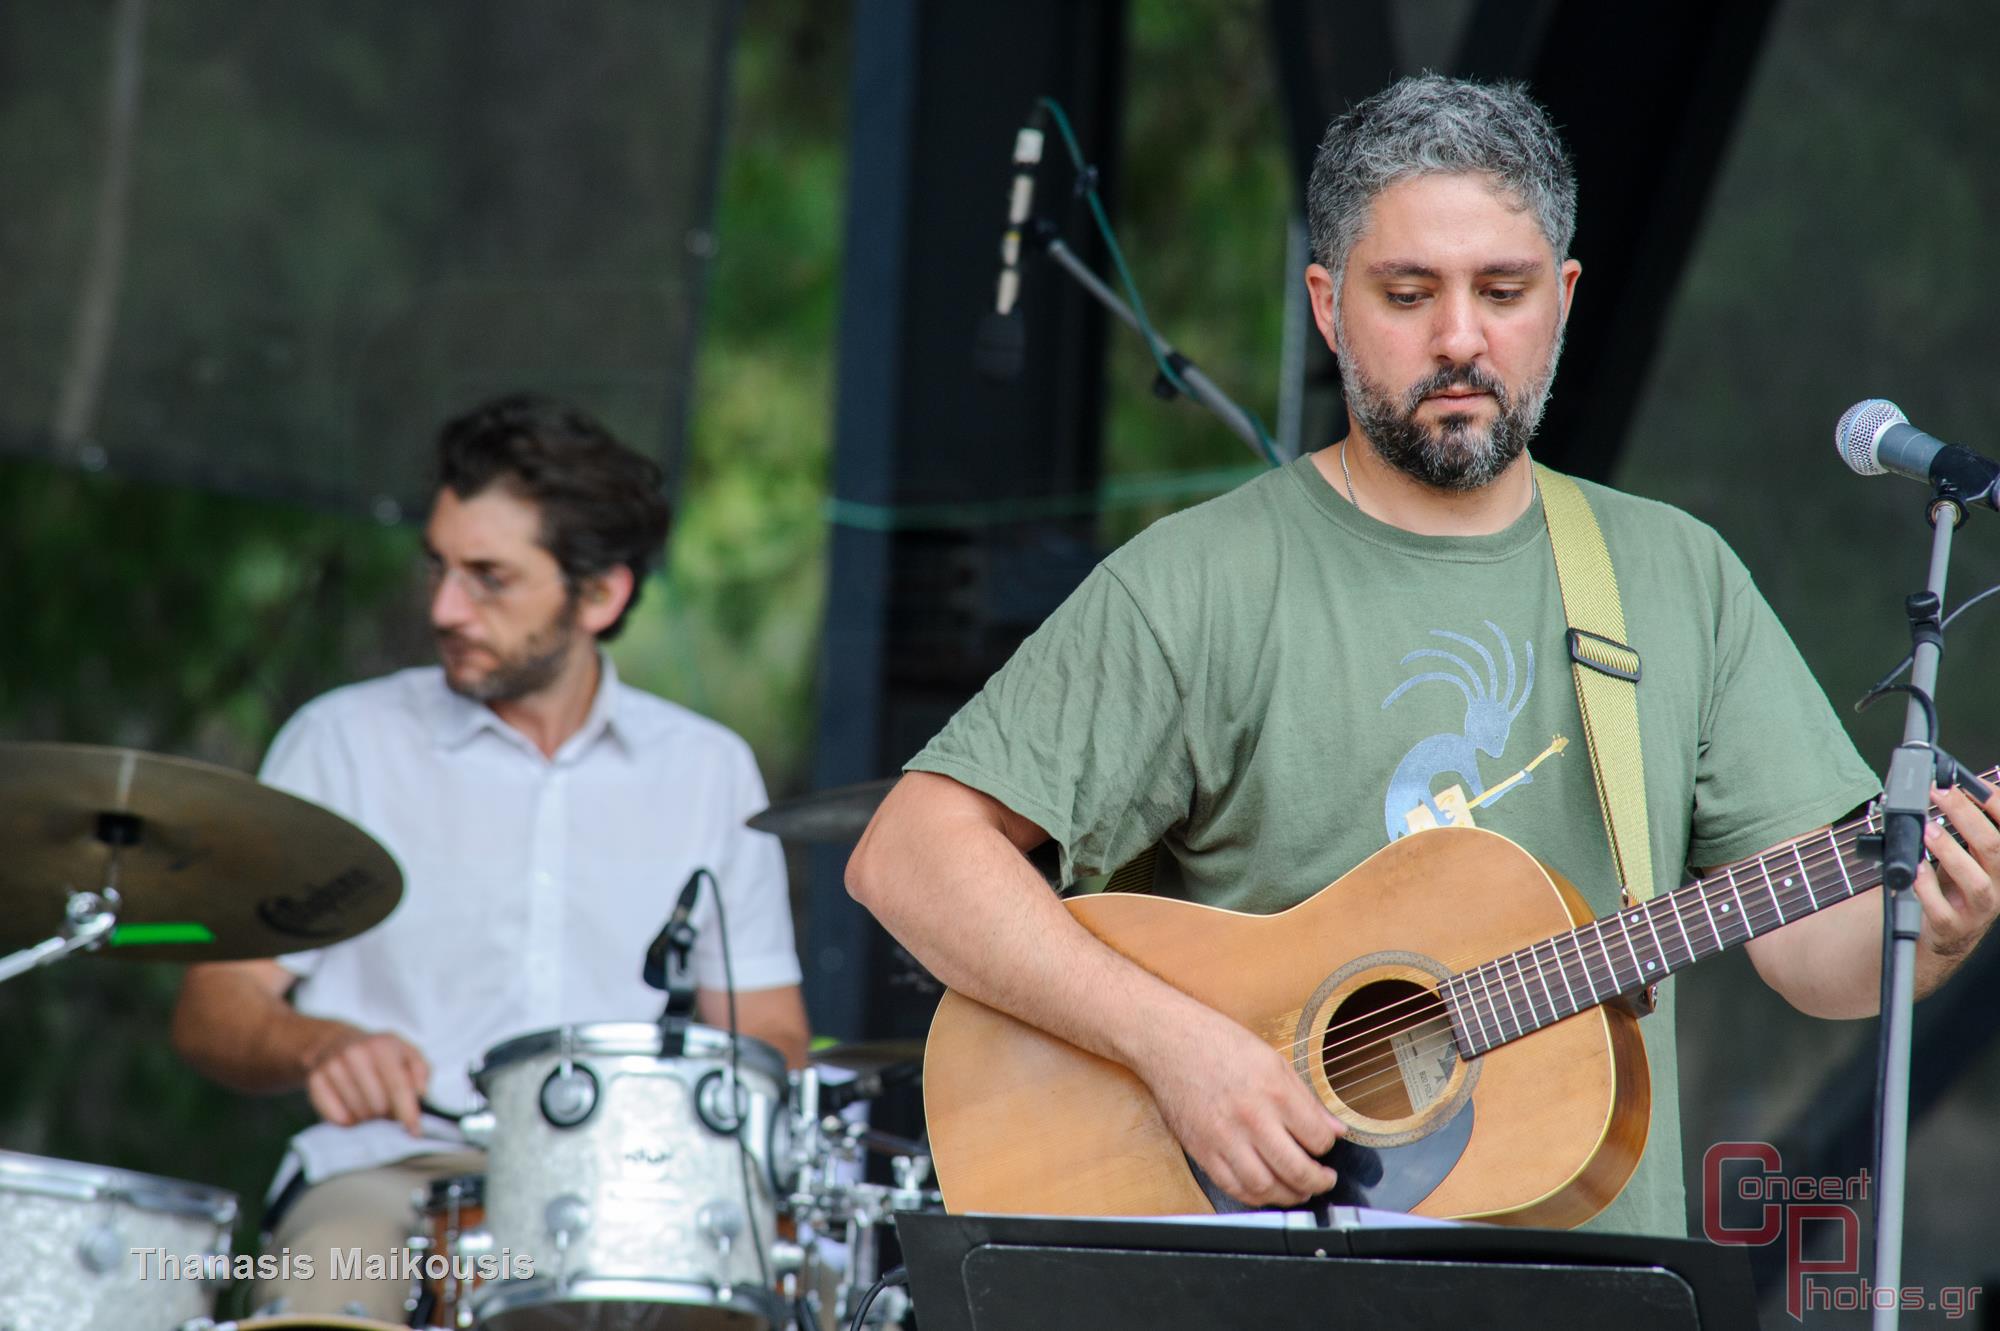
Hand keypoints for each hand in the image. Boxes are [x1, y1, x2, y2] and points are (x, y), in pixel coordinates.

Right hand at [304, 1028, 429, 1133]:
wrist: (334, 1042)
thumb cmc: (379, 1053)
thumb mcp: (406, 1052)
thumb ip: (420, 1071)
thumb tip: (420, 1093)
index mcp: (381, 1046)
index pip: (398, 1087)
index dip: (408, 1112)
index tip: (415, 1132)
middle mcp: (354, 1054)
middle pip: (378, 1106)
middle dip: (387, 1112)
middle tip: (386, 1104)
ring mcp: (332, 1067)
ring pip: (358, 1115)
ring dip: (368, 1116)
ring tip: (368, 1101)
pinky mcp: (314, 1081)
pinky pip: (337, 1118)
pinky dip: (349, 1120)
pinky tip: (351, 1105)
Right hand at [1133, 1006, 1344, 1207]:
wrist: (1168, 1040)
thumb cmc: (1220, 1043)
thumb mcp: (1273, 1061)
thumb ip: (1306, 1099)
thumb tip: (1336, 1128)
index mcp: (1274, 1091)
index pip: (1317, 1138)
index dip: (1328, 1146)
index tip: (1325, 1145)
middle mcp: (1251, 1118)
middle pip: (1296, 1170)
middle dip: (1318, 1181)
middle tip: (1324, 1180)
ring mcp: (1224, 1138)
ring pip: (1265, 1187)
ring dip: (1288, 1196)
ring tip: (1298, 1189)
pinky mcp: (1202, 1150)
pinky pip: (1233, 1187)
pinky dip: (1254, 1196)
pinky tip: (1266, 1188)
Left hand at [1917, 783, 1999, 962]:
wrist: (1947, 933)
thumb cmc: (1955, 886)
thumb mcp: (1967, 856)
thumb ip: (1963, 830)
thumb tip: (1944, 789)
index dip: (1996, 803)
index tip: (1971, 781)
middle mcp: (1999, 884)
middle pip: (1994, 848)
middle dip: (1966, 815)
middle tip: (1940, 793)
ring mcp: (1979, 908)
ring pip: (1974, 880)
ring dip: (1949, 850)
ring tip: (1927, 829)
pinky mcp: (1953, 926)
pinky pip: (1941, 908)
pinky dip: (1926, 886)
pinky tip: (1914, 867)